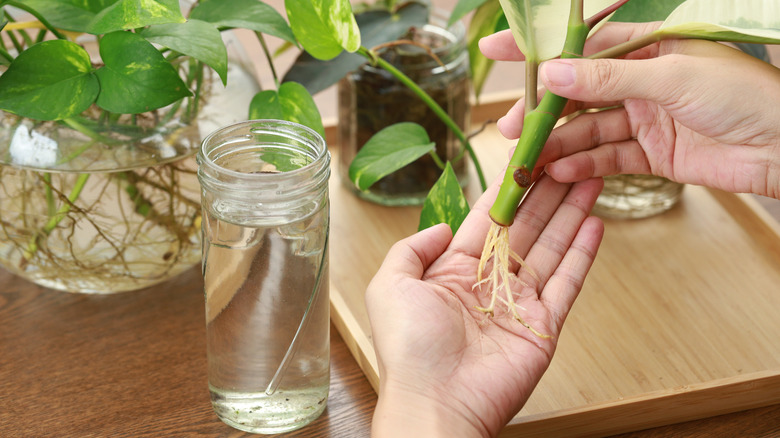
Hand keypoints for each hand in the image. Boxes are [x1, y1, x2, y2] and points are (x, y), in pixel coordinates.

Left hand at [366, 174, 603, 436]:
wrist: (437, 401)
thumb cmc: (408, 348)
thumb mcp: (391, 284)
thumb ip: (412, 248)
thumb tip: (443, 226)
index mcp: (453, 270)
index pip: (488, 219)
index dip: (507, 188)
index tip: (525, 158)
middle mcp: (489, 282)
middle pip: (525, 227)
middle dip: (546, 192)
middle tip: (567, 157)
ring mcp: (520, 302)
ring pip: (551, 247)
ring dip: (570, 212)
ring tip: (589, 176)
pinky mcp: (544, 324)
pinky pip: (568, 282)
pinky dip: (583, 252)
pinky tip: (594, 222)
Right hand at [480, 22, 779, 198]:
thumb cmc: (743, 96)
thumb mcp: (671, 78)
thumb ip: (609, 77)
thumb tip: (553, 72)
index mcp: (648, 47)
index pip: (582, 45)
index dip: (540, 49)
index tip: (498, 50)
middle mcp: (642, 80)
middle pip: (579, 93)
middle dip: (543, 110)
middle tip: (510, 126)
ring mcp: (645, 118)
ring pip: (589, 130)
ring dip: (559, 144)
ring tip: (530, 159)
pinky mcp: (652, 153)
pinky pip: (609, 158)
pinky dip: (585, 166)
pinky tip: (561, 173)